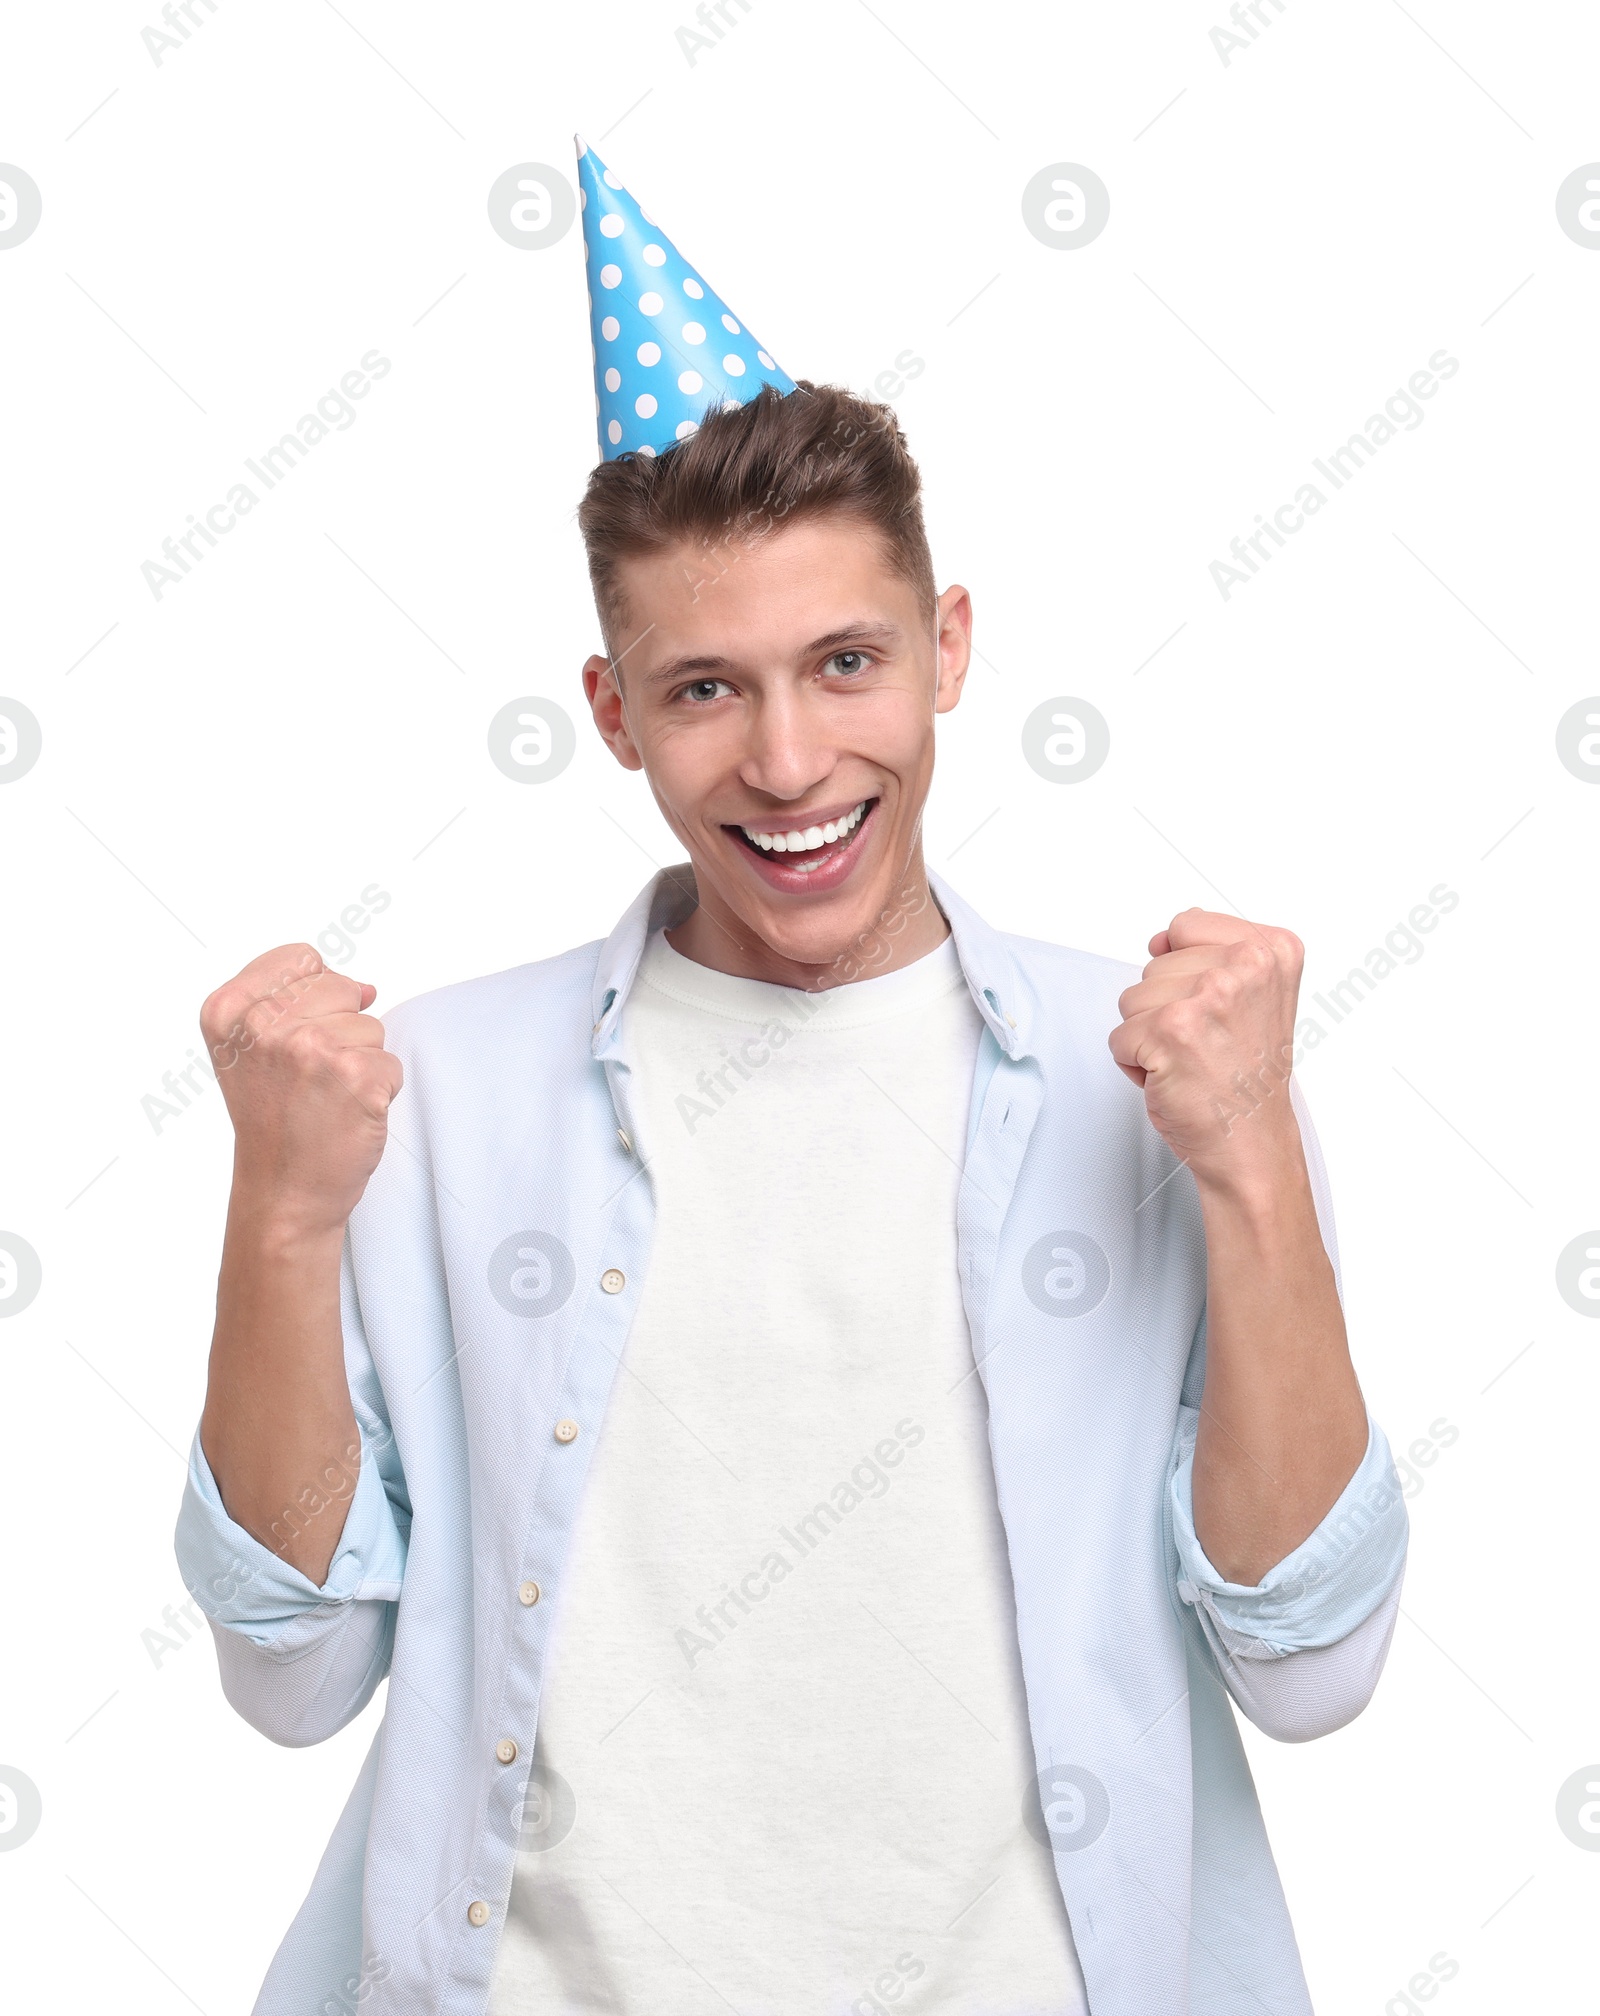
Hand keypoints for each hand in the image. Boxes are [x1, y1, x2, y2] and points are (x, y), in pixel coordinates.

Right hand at [200, 944, 401, 1237]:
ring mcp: (311, 1051)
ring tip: (325, 1098)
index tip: (291, 1042)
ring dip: (360, 1062)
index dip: (313, 997)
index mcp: (228, 1010)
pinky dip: (379, 1090)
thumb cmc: (273, 1119)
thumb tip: (367, 987)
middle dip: (339, 1029)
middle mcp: (264, 1026)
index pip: (302, 958)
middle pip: (342, 987)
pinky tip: (346, 1115)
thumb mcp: (249, 1048)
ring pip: (371, 1026)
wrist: (283, 1191)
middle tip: (309, 1079)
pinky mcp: (357, 1079)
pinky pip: (391, 1063)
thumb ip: (294, 997)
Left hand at [1108, 907, 1302, 1185]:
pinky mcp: (1170, 1032)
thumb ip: (1212, 955)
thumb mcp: (1254, 997)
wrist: (1251, 1140)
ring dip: (1149, 1035)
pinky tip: (1174, 1077)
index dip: (1184, 970)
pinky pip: (1119, 1037)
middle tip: (1207, 1043)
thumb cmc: (1249, 1078)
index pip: (1187, 925)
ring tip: (1191, 1059)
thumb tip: (1162, 939)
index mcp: (1271, 950)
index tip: (1214, 1006)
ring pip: (1132, 999)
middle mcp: (1244, 968)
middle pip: (1155, 965)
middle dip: (1166, 1007)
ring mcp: (1207, 997)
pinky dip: (1135, 1064)